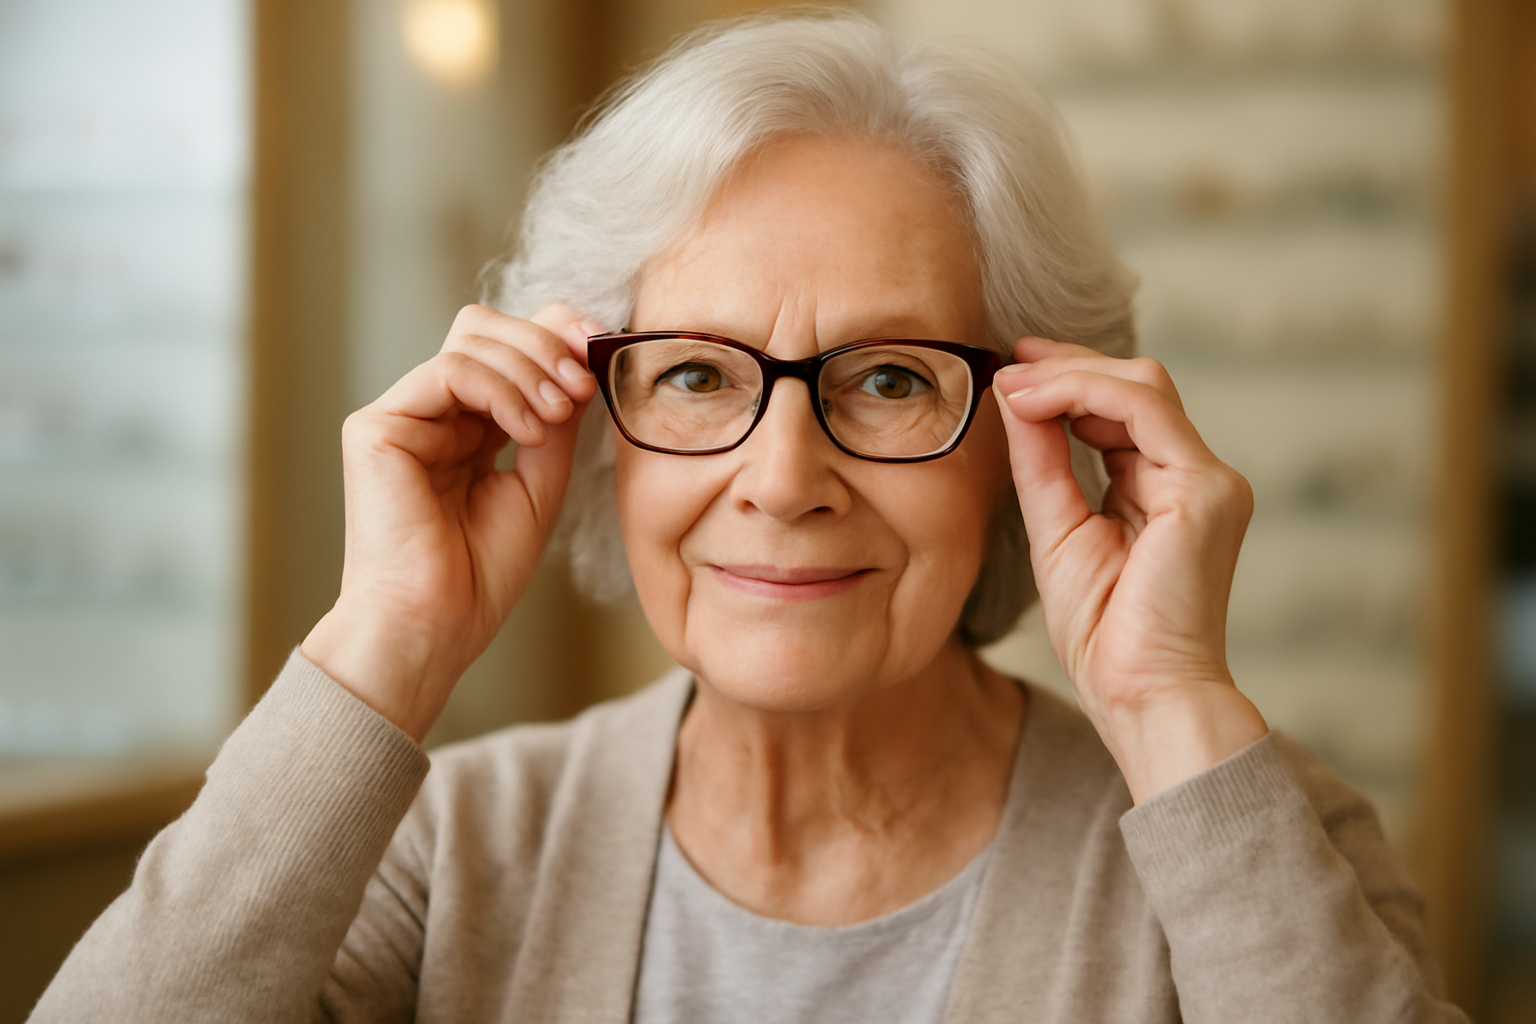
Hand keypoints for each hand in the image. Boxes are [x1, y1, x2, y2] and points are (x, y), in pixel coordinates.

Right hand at [301, 303, 601, 740]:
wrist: (434, 627)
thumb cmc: (480, 575)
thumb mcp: (540, 485)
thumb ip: (556, 423)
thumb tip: (581, 363)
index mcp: (466, 427)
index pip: (506, 348)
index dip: (553, 333)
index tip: (601, 345)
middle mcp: (431, 414)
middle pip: (484, 327)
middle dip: (545, 342)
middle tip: (582, 383)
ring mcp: (401, 416)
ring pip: (470, 340)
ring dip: (530, 369)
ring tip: (557, 417)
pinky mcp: (376, 426)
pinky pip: (449, 371)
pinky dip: (500, 390)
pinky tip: (526, 432)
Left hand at [994, 337, 1267, 802]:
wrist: (1141, 697)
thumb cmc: (1104, 637)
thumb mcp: (1056, 531)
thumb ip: (1042, 463)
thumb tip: (1014, 398)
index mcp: (1166, 491)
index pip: (1123, 409)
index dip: (1067, 379)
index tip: (1010, 369)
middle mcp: (1197, 479)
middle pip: (1137, 384)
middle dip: (1067, 364)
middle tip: (1006, 360)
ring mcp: (1209, 481)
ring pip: (1143, 385)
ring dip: (1069, 374)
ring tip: (1011, 382)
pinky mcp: (1204, 490)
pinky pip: (1142, 411)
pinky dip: (1083, 393)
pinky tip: (1034, 400)